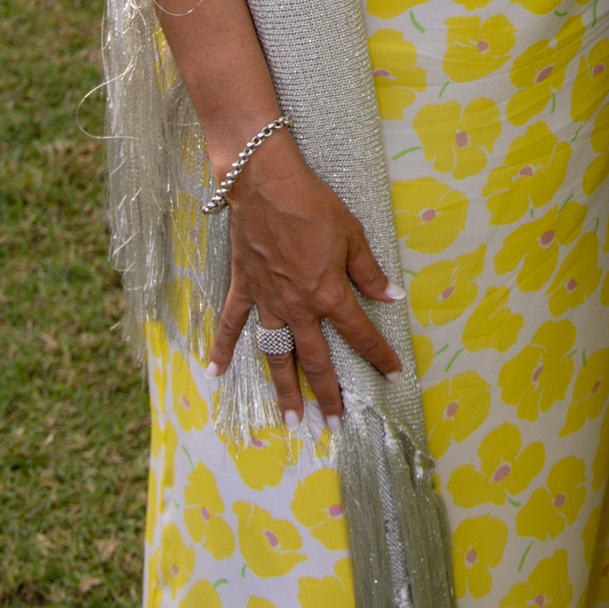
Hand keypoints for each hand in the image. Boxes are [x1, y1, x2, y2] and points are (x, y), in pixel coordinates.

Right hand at [212, 131, 401, 425]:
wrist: (265, 183)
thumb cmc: (313, 205)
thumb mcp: (352, 234)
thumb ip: (369, 271)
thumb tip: (391, 295)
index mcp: (328, 295)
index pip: (360, 333)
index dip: (380, 355)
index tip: (394, 374)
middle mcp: (298, 307)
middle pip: (315, 360)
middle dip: (327, 394)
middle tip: (333, 424)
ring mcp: (267, 301)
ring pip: (276, 355)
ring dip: (283, 389)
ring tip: (290, 420)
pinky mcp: (244, 288)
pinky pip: (230, 324)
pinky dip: (221, 348)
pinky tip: (214, 373)